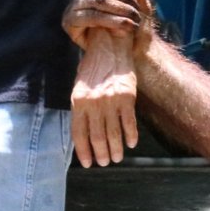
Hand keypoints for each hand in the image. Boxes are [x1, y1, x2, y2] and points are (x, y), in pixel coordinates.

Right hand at [63, 0, 152, 52]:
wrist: (129, 54)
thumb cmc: (134, 28)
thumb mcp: (139, 8)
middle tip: (134, 7)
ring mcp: (72, 8)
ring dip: (118, 8)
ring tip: (133, 18)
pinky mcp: (70, 23)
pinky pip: (91, 17)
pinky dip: (111, 20)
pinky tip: (125, 25)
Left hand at [71, 29, 137, 166]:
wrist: (110, 47)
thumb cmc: (93, 69)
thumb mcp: (80, 88)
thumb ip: (81, 109)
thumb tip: (84, 134)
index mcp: (78, 101)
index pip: (79, 133)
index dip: (83, 151)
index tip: (88, 163)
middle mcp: (93, 102)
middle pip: (97, 136)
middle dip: (101, 153)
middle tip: (105, 162)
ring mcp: (111, 100)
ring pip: (113, 133)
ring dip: (116, 149)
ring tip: (117, 158)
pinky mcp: (127, 97)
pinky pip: (129, 122)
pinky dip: (130, 135)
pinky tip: (131, 144)